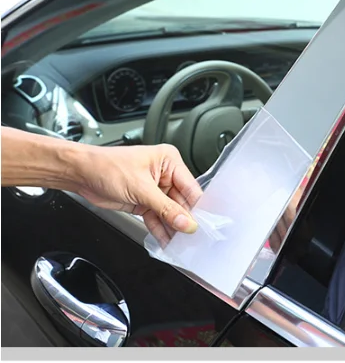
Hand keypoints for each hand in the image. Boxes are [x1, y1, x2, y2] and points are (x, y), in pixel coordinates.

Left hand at [75, 143, 201, 246]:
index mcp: (169, 161)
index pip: (190, 187)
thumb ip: (165, 208)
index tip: (202, 225)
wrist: (81, 174)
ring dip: (172, 228)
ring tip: (179, 243)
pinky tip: (165, 240)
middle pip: (181, 202)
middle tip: (190, 238)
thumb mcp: (141, 188)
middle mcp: (164, 174)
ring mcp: (154, 189)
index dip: (197, 207)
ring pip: (169, 213)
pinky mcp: (144, 201)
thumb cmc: (106, 166)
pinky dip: (160, 229)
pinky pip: (156, 217)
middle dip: (183, 220)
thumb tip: (186, 222)